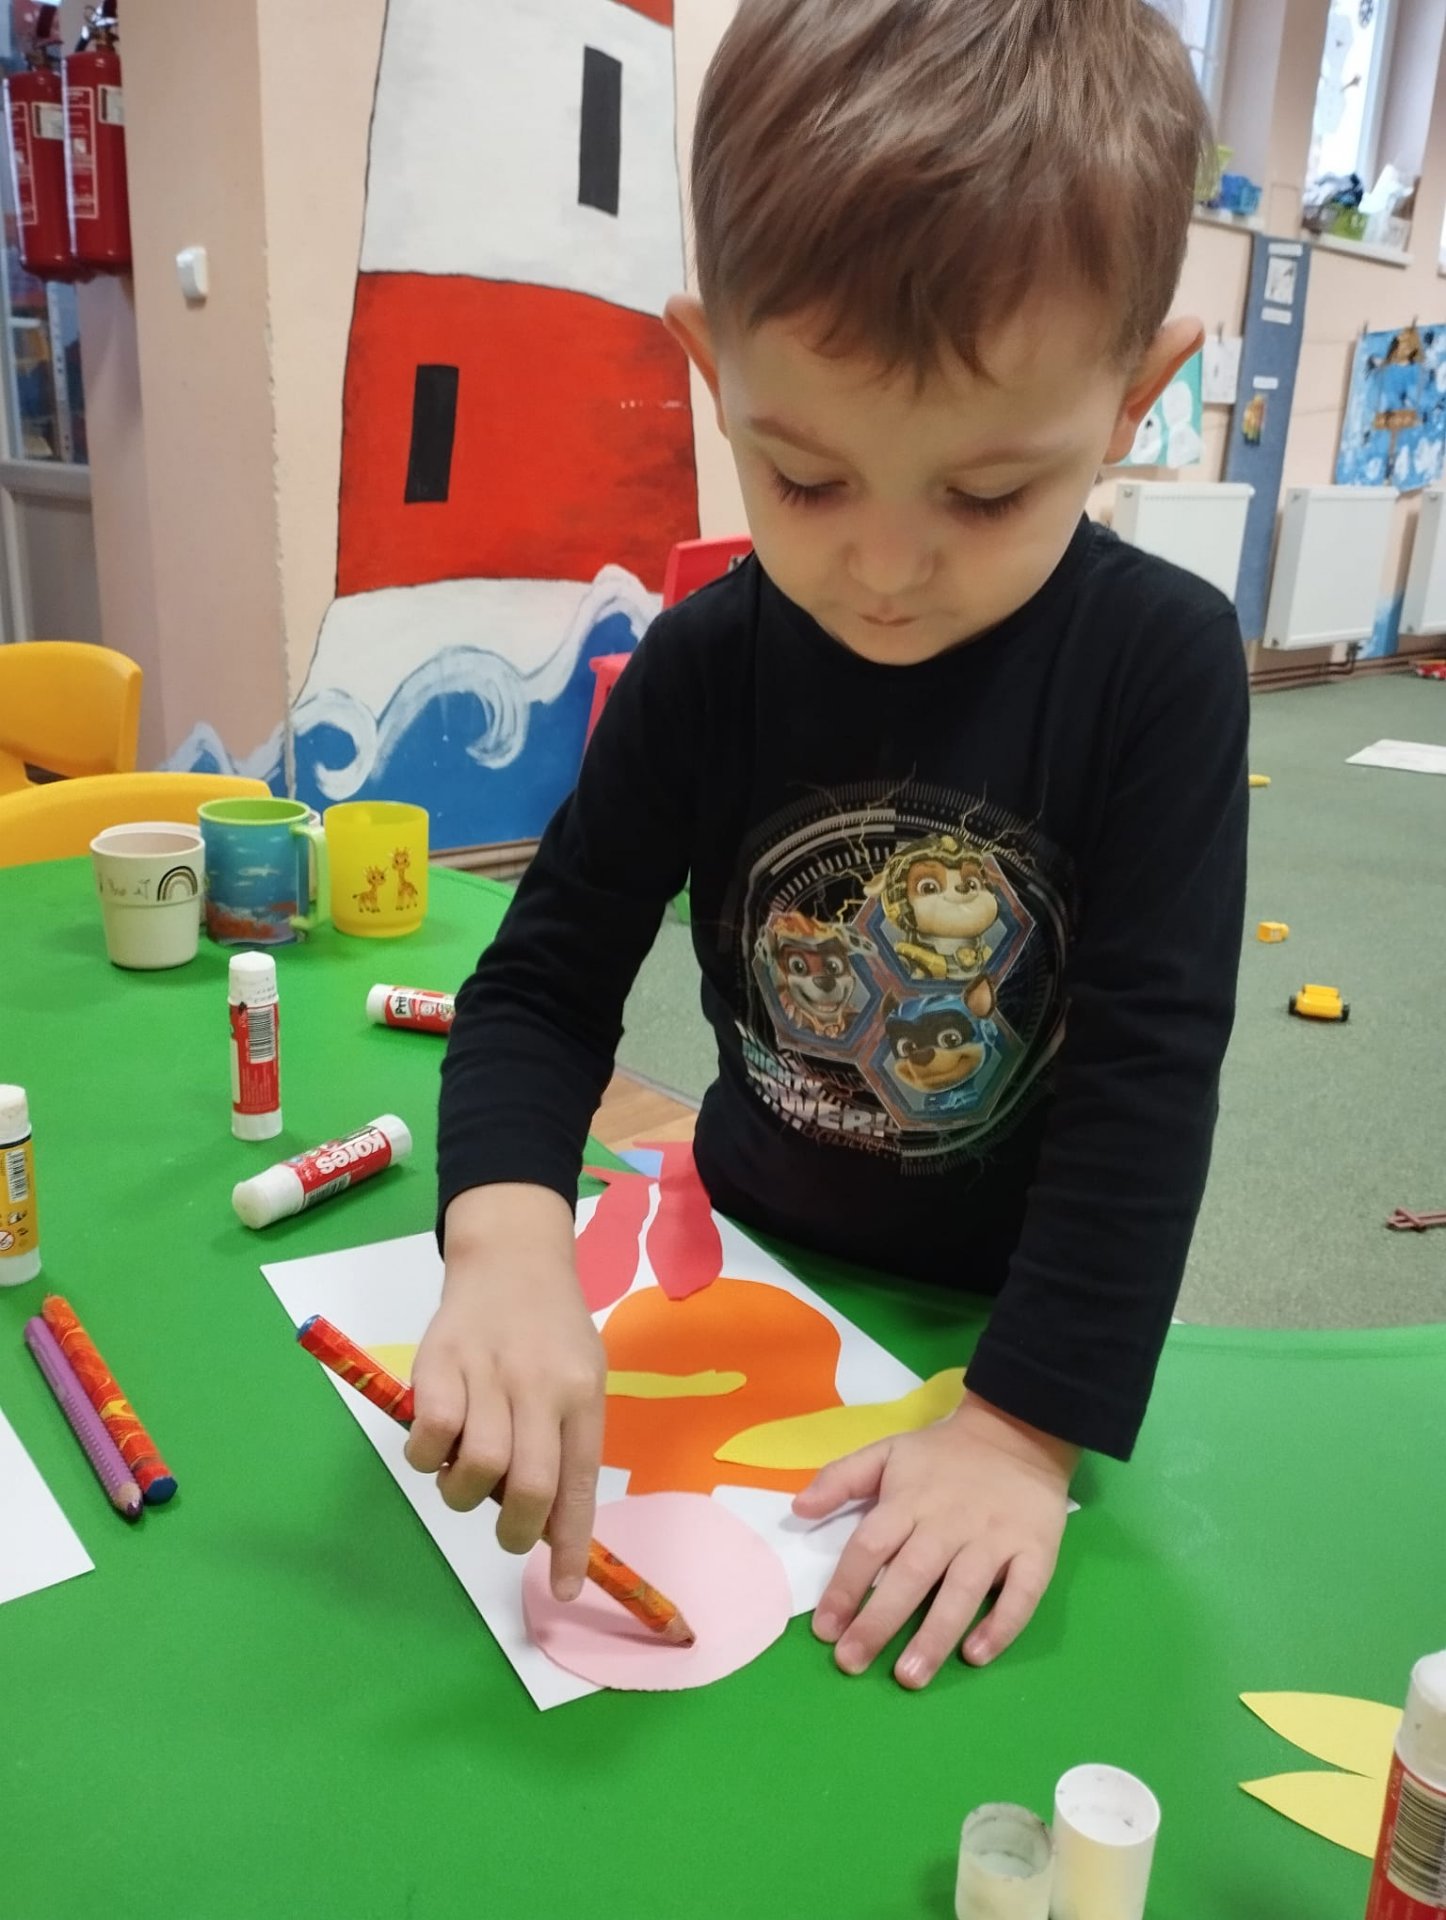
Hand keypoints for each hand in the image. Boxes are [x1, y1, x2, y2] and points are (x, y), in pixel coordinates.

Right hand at [406, 1185, 606, 1599]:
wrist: (512, 1255)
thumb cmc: (552, 1329)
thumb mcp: (582, 1378)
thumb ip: (569, 1446)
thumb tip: (556, 1530)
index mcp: (582, 1392)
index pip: (578, 1483)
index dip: (569, 1544)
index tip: (565, 1588)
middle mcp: (539, 1384)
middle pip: (529, 1484)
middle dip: (518, 1531)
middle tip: (508, 1533)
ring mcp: (487, 1371)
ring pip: (477, 1466)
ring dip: (466, 1495)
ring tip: (468, 1476)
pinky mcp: (438, 1361)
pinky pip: (430, 1434)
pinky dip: (430, 1458)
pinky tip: (438, 1447)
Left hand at [793, 1394, 1077, 1688]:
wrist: (1018, 1434)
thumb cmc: (943, 1454)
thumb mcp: (887, 1452)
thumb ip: (840, 1478)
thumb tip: (797, 1508)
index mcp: (909, 1501)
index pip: (870, 1546)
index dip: (845, 1587)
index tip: (824, 1630)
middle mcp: (949, 1523)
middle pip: (911, 1575)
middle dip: (879, 1622)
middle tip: (852, 1662)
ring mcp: (995, 1539)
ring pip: (962, 1591)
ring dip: (935, 1635)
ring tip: (909, 1675)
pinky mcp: (1035, 1551)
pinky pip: (1021, 1594)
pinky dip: (1001, 1625)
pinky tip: (976, 1654)